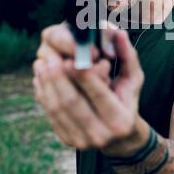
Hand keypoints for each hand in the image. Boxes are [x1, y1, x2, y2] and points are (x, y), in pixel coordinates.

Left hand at [33, 23, 144, 152]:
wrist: (118, 136)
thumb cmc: (126, 99)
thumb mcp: (133, 79)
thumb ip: (128, 55)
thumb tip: (119, 33)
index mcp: (121, 120)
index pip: (100, 95)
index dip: (84, 77)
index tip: (71, 59)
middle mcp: (101, 135)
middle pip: (73, 103)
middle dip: (59, 79)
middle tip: (50, 58)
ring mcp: (82, 141)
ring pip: (57, 109)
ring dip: (47, 84)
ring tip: (41, 63)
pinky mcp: (67, 140)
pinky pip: (50, 114)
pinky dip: (43, 94)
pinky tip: (40, 77)